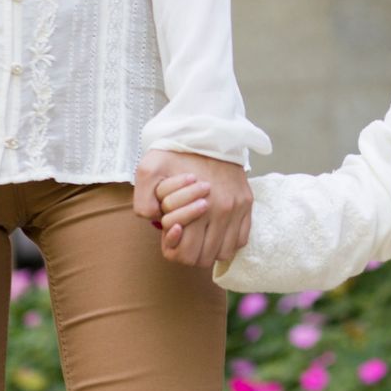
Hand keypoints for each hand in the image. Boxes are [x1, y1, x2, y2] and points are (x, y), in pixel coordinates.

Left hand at [131, 149, 250, 269]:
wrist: (207, 131)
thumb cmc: (176, 153)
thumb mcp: (148, 171)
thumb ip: (144, 202)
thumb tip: (157, 222)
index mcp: (199, 207)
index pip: (185, 254)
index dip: (172, 249)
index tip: (171, 231)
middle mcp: (223, 211)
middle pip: (204, 258)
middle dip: (189, 251)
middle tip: (183, 233)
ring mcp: (238, 208)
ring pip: (224, 253)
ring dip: (209, 248)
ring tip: (199, 233)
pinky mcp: (247, 203)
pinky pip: (241, 240)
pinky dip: (227, 241)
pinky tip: (215, 229)